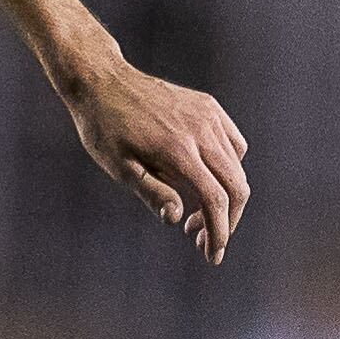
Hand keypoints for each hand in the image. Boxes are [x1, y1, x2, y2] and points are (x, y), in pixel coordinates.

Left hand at [69, 54, 249, 262]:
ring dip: (225, 197)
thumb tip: (177, 219)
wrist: (102, 82)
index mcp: (178, 150)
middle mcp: (200, 131)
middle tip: (201, 241)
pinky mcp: (209, 107)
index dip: (219, 232)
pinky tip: (206, 180)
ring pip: (237, 167)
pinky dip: (229, 169)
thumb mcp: (119, 167)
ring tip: (196, 215)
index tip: (213, 256)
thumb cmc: (104, 128)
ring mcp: (208, 116)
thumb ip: (151, 193)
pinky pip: (233, 144)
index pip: (214, 200)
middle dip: (226, 221)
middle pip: (235, 186)